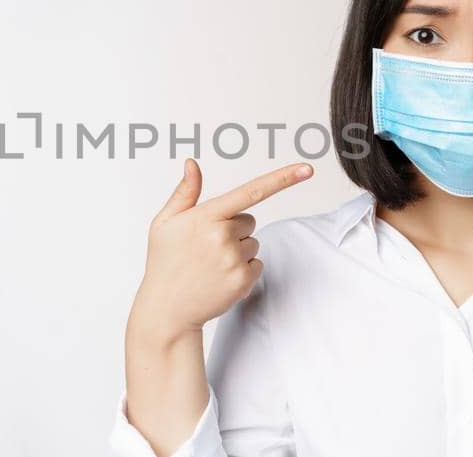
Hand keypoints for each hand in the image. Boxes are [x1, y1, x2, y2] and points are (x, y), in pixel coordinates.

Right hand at [130, 159, 313, 341]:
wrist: (166, 308)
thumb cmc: (165, 261)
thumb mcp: (165, 223)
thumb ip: (184, 192)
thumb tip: (192, 164)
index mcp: (205, 215)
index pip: (250, 191)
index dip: (282, 179)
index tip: (307, 169)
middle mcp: (222, 235)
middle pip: (249, 220)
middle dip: (234, 229)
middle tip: (208, 247)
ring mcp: (233, 259)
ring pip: (253, 243)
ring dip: (238, 251)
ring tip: (211, 265)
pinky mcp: (242, 279)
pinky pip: (257, 264)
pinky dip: (243, 270)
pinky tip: (220, 277)